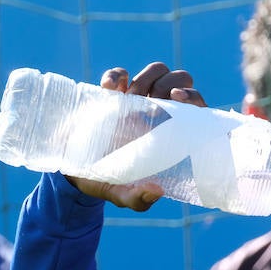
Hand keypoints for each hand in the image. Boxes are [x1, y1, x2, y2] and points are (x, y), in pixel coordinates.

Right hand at [66, 62, 207, 211]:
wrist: (74, 171)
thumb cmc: (109, 181)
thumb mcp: (125, 195)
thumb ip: (139, 198)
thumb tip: (156, 192)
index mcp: (173, 133)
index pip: (196, 107)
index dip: (193, 98)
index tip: (178, 97)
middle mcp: (161, 111)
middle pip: (181, 80)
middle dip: (171, 83)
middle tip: (153, 99)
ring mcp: (138, 99)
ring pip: (157, 71)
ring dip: (147, 78)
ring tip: (131, 97)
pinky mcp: (113, 93)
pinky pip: (120, 75)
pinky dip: (116, 76)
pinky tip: (110, 89)